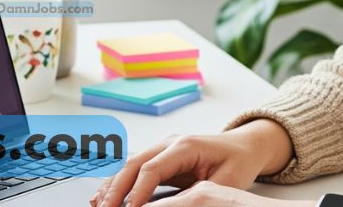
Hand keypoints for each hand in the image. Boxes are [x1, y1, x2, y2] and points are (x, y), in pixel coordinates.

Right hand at [90, 121, 292, 206]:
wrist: (244, 146)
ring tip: (97, 205)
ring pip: (129, 164)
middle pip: (134, 164)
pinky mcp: (160, 156)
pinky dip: (118, 181)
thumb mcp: (226, 182)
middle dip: (116, 189)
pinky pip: (135, 168)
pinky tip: (105, 195)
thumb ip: (200, 195)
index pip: (152, 169)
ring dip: (112, 185)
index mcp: (186, 146)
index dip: (137, 191)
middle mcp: (170, 142)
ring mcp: (163, 147)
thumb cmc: (238, 161)